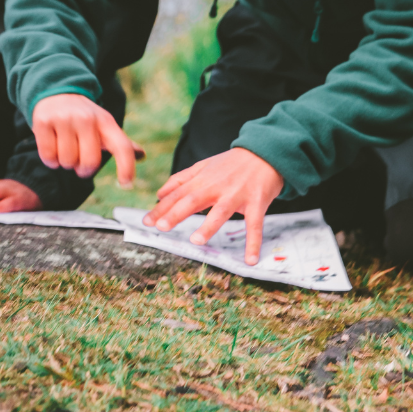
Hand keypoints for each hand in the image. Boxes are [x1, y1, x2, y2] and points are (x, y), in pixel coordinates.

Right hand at [30, 93, 135, 186]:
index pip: (122, 147)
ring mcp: (64, 119)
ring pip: (67, 162)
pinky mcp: (43, 122)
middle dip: (83, 170)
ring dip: (65, 163)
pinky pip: (48, 157)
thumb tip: (142, 155)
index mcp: (106, 122)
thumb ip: (121, 143)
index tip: (126, 184)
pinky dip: (50, 160)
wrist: (56, 92)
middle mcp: (87, 119)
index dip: (126, 167)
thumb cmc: (84, 117)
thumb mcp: (104, 124)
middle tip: (79, 162)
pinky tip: (52, 147)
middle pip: (89, 163)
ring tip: (64, 148)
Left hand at [145, 148, 284, 264]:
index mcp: (203, 179)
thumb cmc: (232, 163)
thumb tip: (159, 193)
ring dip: (209, 227)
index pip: (178, 193)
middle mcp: (217, 187)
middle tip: (161, 227)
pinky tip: (250, 259)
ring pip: (221, 212)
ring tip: (196, 241)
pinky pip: (255, 225)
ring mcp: (237, 195)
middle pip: (193, 200)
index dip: (162, 207)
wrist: (265, 152)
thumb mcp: (204, 165)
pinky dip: (253, 242)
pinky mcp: (257, 202)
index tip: (147, 221)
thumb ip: (181, 179)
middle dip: (176, 213)